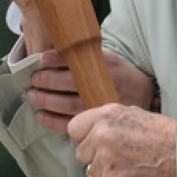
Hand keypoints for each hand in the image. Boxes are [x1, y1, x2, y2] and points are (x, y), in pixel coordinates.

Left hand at [27, 50, 155, 133]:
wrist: (144, 96)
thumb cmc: (121, 75)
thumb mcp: (110, 59)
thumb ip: (88, 56)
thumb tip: (54, 52)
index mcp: (107, 66)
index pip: (79, 61)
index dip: (58, 60)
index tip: (42, 58)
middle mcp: (104, 85)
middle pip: (70, 84)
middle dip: (48, 81)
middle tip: (33, 79)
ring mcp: (99, 106)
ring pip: (68, 105)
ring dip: (46, 100)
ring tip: (32, 96)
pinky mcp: (96, 122)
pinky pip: (71, 124)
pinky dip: (53, 121)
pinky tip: (41, 116)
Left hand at [70, 104, 176, 176]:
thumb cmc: (160, 131)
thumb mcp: (130, 112)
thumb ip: (105, 121)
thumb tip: (89, 131)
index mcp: (105, 116)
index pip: (73, 129)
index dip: (84, 137)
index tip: (94, 141)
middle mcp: (101, 137)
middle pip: (80, 153)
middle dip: (95, 156)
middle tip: (117, 155)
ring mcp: (105, 161)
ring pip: (91, 172)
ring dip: (105, 171)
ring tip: (128, 165)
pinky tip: (132, 176)